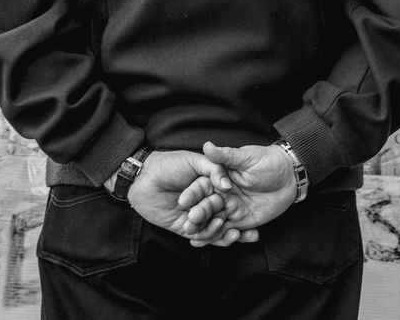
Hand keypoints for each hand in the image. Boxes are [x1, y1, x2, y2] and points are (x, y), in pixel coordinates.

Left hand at [127, 150, 258, 247]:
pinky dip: (210, 239)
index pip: (229, 198)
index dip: (242, 206)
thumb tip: (228, 185)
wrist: (143, 178)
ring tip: (236, 234)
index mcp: (210, 185)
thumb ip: (214, 170)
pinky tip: (220, 237)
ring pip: (214, 228)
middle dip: (239, 224)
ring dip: (227, 233)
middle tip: (251, 231)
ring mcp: (194, 215)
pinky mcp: (183, 227)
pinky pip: (199, 235)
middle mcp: (204, 201)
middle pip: (225, 216)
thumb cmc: (168, 164)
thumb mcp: (195, 160)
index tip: (256, 212)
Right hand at [178, 142, 296, 246]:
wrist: (289, 175)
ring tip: (200, 239)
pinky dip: (226, 239)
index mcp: (217, 179)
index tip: (183, 201)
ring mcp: (230, 209)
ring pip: (214, 223)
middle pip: (205, 207)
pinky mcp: (241, 221)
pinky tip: (223, 242)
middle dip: (197, 215)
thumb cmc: (267, 161)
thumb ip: (226, 155)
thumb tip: (208, 145)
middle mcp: (220, 196)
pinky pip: (231, 232)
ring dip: (208, 231)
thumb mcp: (246, 157)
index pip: (200, 188)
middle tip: (189, 223)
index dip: (191, 194)